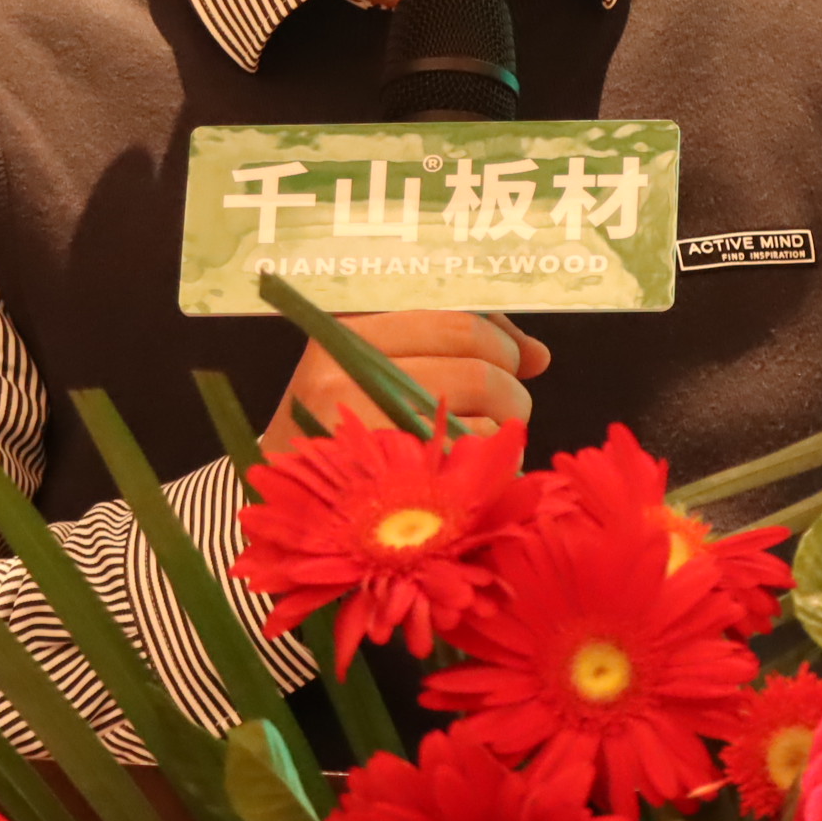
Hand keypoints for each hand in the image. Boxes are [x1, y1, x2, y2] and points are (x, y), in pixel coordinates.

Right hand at [259, 311, 548, 454]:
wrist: (284, 499)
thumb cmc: (344, 427)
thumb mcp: (378, 367)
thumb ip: (458, 344)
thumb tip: (537, 355)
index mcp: (350, 331)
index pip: (458, 321)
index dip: (500, 343)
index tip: (509, 361)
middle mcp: (346, 373)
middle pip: (478, 369)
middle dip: (510, 392)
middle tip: (505, 409)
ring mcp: (361, 430)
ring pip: (481, 422)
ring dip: (502, 437)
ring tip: (482, 447)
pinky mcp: (379, 483)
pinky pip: (468, 470)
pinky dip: (487, 473)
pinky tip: (468, 477)